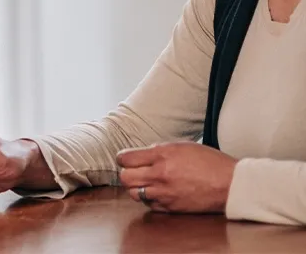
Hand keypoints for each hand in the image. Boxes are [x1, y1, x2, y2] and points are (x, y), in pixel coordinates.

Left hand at [116, 142, 237, 213]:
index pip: (126, 158)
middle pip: (125, 178)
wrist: (229, 184)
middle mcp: (160, 175)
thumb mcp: (181, 146)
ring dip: (135, 187)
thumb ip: (158, 150)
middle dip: (125, 173)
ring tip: (144, 182)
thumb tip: (142, 155)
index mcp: (161, 155)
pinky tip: (156, 192)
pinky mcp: (171, 208)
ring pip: (133, 193)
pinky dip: (148, 199)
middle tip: (131, 171)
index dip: (122, 158)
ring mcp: (165, 193)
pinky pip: (149, 205)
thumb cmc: (209, 161)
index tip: (125, 158)